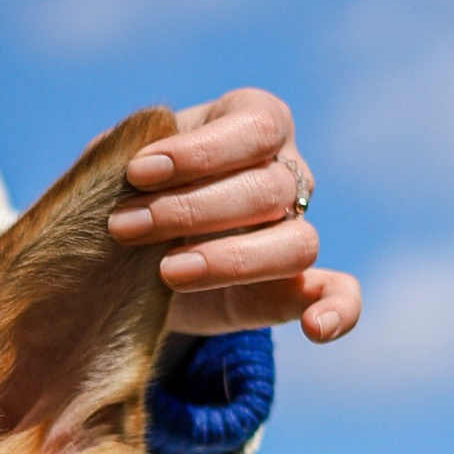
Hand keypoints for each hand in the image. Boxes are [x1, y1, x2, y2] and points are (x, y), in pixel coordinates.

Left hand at [106, 87, 361, 343]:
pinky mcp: (293, 287)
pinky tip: (313, 330)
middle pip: (268, 189)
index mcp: (254, 123)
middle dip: (190, 210)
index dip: (201, 152)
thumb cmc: (125, 190)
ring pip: (297, 243)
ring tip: (166, 272)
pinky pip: (339, 293)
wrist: (126, 253)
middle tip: (124, 228)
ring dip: (230, 261)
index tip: (138, 173)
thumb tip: (119, 163)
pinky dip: (339, 311)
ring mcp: (295, 230)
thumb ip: (119, 154)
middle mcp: (286, 173)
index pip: (256, 128)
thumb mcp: (115, 163)